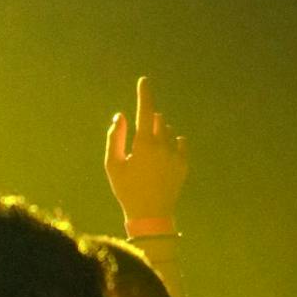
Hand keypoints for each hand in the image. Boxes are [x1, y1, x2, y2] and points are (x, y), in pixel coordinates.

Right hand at [104, 77, 188, 223]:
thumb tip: (121, 116)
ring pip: (168, 132)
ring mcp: (176, 155)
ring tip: (148, 155)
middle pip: (158, 120)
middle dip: (148, 122)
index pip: (146, 111)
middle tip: (139, 141)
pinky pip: (180, 143)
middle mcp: (163, 146)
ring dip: (159, 134)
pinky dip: (172, 144)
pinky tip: (163, 156)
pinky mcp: (184, 164)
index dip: (145, 94)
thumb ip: (115, 137)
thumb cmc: (126, 189)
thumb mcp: (112, 165)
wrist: (151, 215)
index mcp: (144, 144)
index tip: (144, 81)